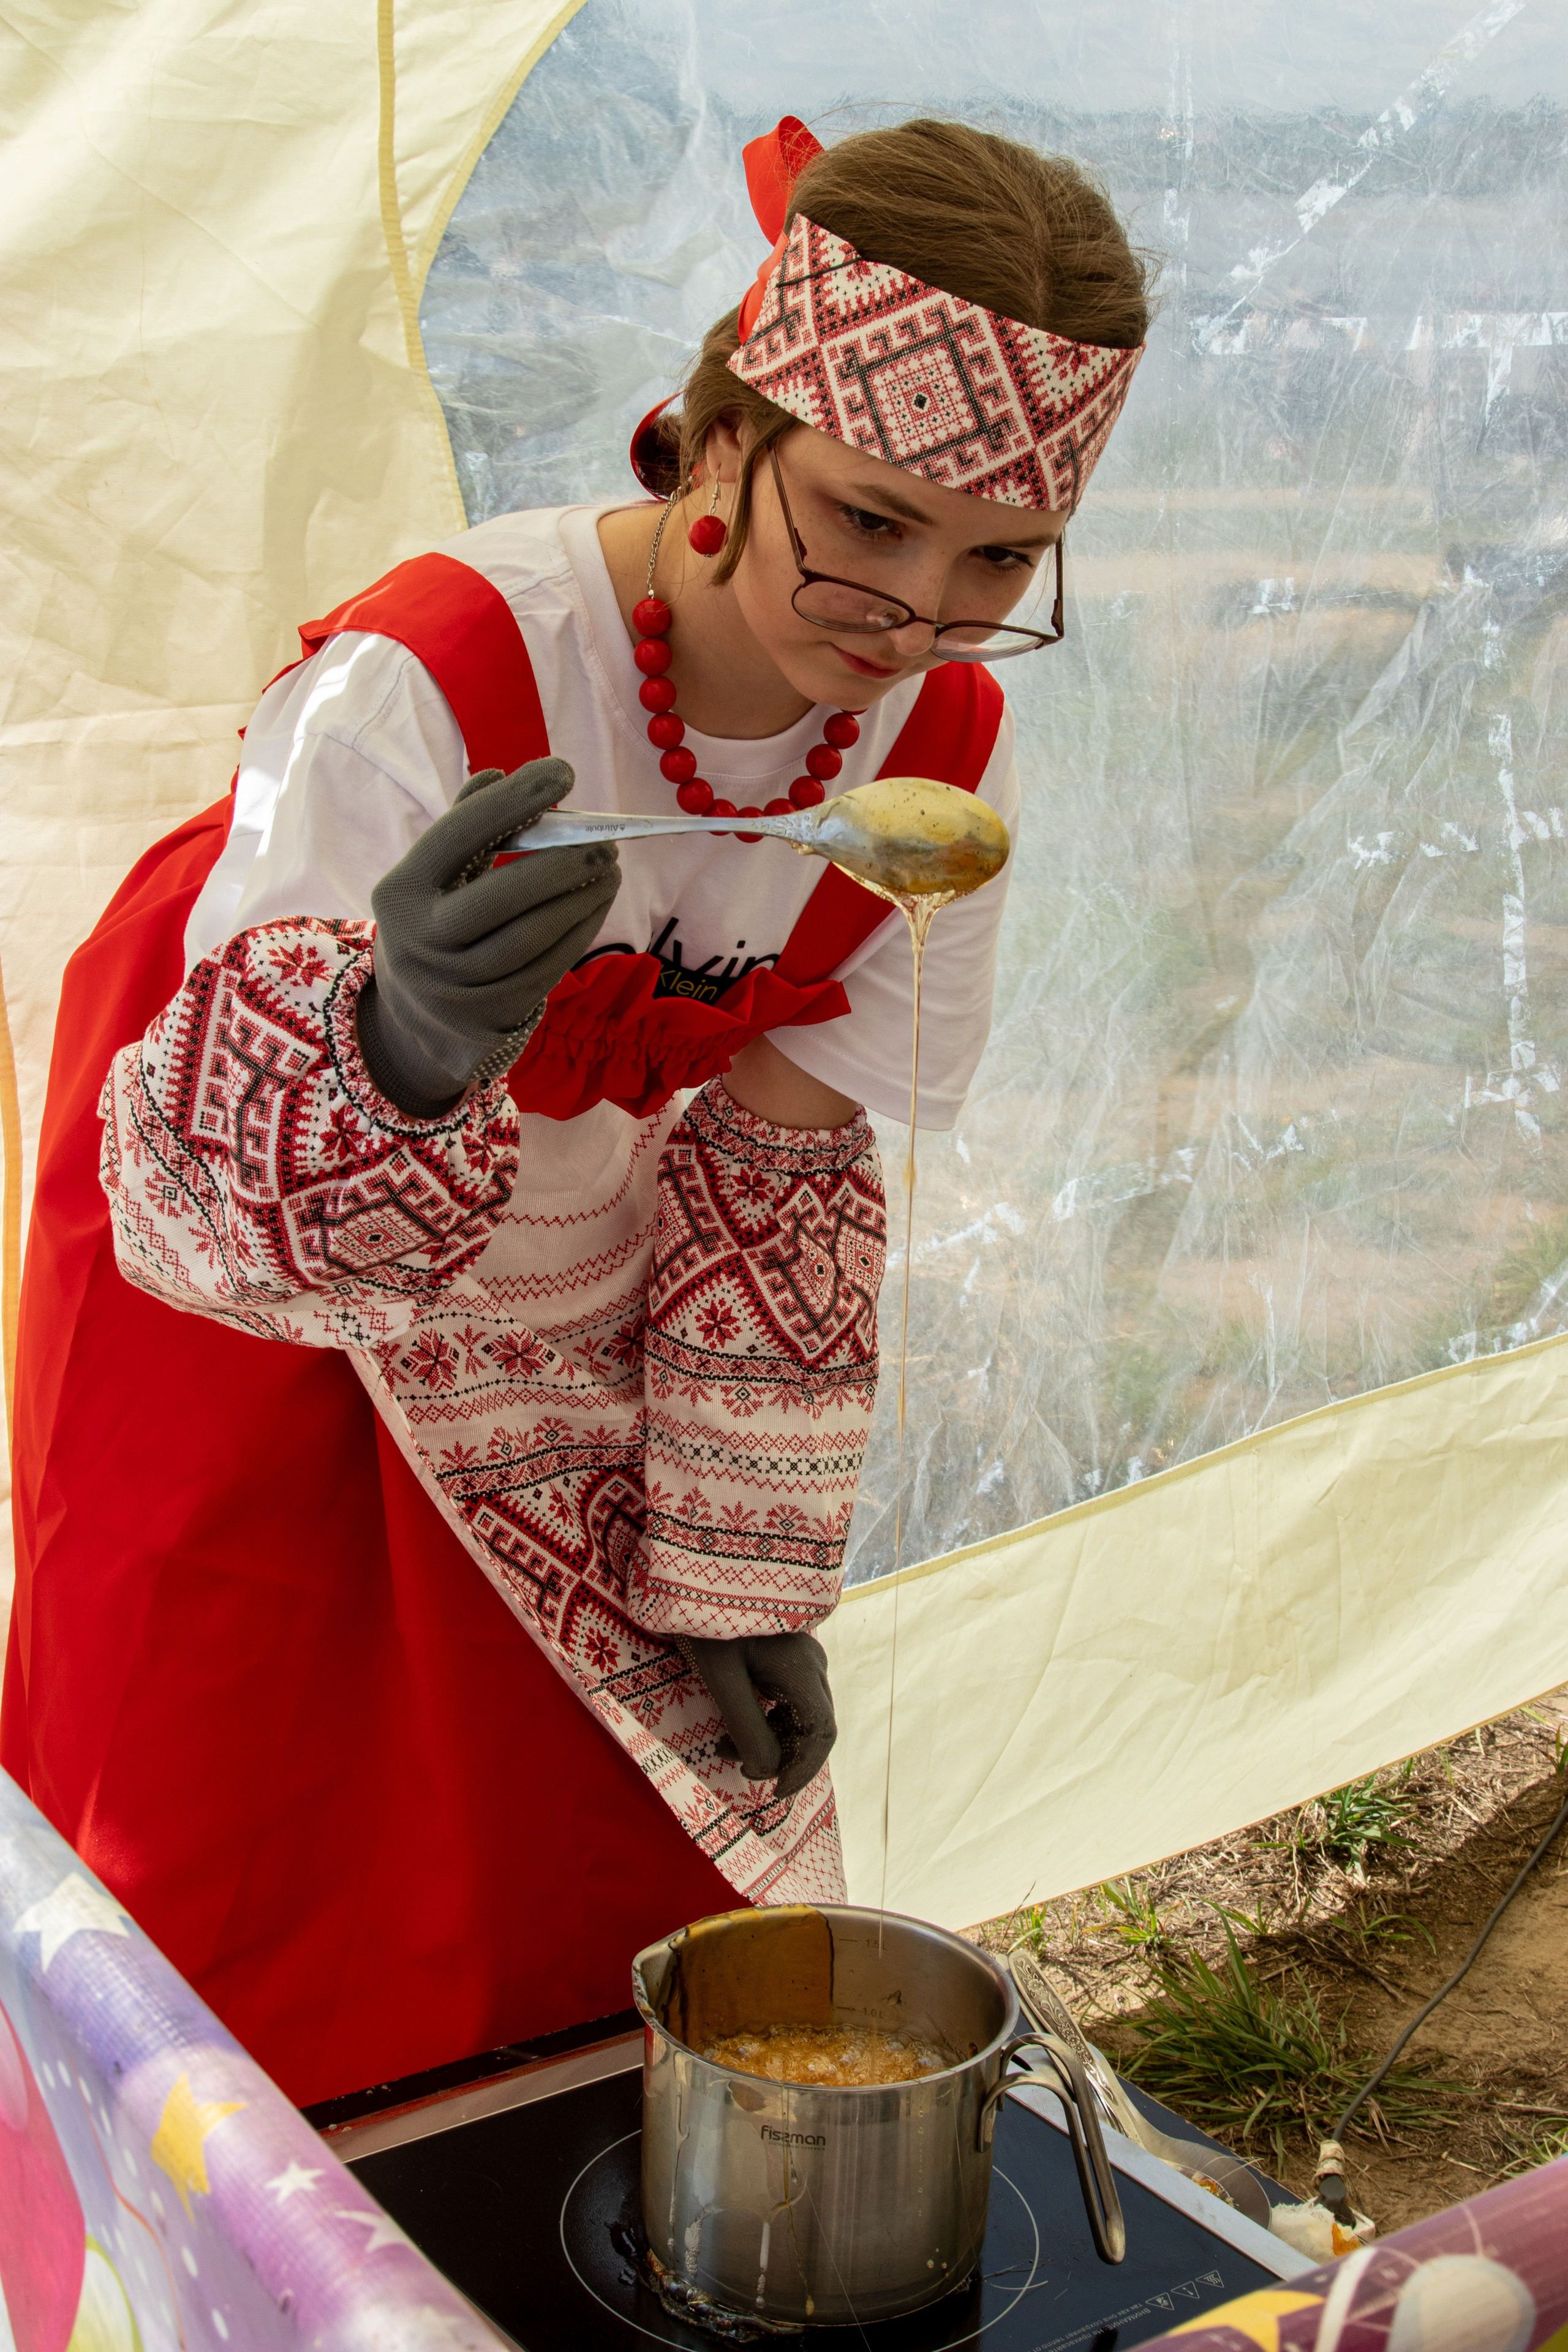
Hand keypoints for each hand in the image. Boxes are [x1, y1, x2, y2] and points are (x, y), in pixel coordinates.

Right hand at [357, 758, 618, 1115]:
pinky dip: (582, 929)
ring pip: (534, 935)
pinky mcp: (493, 1012)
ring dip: (583, 897)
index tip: (562, 772)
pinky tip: (598, 901)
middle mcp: (424, 941)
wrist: (419, 1010)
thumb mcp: (432, 873)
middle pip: (503, 895)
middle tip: (604, 842)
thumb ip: (465, 824)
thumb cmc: (436, 917)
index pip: (460, 835)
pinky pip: (549, 966)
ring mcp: (458, 983)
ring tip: (610, 869)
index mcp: (401, 892)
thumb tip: (503, 775)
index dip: (513, 800)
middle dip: (563, 862)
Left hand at [678, 1632, 836, 1799]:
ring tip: (726, 1745)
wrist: (703, 1570)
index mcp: (802, 1669)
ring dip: (771, 1739)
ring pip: (801, 1715)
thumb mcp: (722, 1677)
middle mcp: (813, 1663)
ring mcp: (804, 1656)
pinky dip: (768, 1720)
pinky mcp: (789, 1653)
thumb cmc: (709, 1621)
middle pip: (813, 1727)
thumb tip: (764, 1770)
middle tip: (742, 1769)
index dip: (803, 1770)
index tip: (774, 1792)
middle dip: (782, 1757)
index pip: (821, 1733)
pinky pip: (790, 1698)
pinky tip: (735, 1722)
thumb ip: (746, 1726)